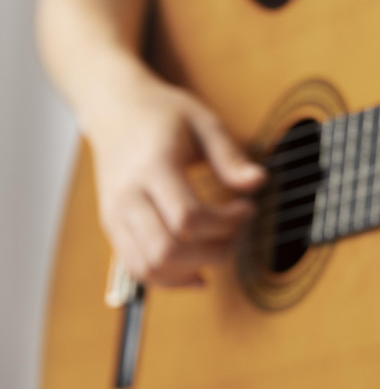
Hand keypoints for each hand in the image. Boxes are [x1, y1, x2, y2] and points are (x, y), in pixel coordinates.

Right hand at [85, 77, 264, 286]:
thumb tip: (258, 182)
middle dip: (212, 251)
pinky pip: (136, 268)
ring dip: (192, 268)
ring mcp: (114, 216)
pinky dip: (169, 278)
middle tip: (238, 232)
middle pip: (166, 250)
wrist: (116, 110)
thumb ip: (230, 156)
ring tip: (220, 247)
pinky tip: (198, 271)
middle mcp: (126, 197)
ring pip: (148, 267)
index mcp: (151, 167)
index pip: (187, 218)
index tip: (248, 208)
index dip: (226, 223)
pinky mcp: (112, 227)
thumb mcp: (204, 122)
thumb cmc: (163, 114)